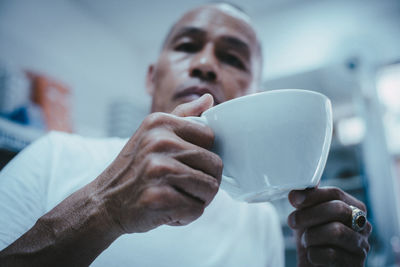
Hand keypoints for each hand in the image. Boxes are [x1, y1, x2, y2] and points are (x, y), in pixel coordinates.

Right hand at [93, 94, 222, 233]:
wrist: (104, 202)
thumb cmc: (135, 168)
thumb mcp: (152, 133)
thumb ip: (182, 116)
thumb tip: (209, 98)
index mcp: (159, 122)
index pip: (211, 137)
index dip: (203, 154)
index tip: (187, 163)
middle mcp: (159, 142)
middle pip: (215, 165)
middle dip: (205, 180)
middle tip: (183, 185)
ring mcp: (158, 170)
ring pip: (210, 188)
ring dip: (198, 199)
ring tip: (175, 196)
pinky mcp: (158, 198)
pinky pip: (196, 210)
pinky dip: (186, 216)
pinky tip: (168, 210)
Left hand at [287, 187, 371, 266]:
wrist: (315, 266)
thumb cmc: (315, 239)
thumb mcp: (308, 216)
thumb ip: (307, 200)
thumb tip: (297, 190)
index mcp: (353, 208)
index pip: (336, 193)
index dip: (313, 195)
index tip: (294, 198)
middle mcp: (363, 225)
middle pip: (339, 209)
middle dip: (310, 214)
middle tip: (292, 221)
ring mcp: (362, 246)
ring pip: (337, 231)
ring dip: (312, 236)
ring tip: (305, 241)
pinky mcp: (356, 265)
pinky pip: (332, 255)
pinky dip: (314, 254)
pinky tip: (313, 255)